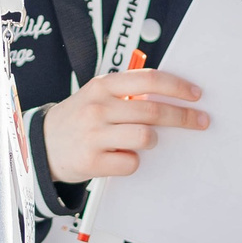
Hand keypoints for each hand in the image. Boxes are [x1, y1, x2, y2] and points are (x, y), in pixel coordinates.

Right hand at [40, 67, 207, 182]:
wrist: (42, 145)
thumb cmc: (78, 118)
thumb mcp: (96, 95)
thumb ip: (127, 92)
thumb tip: (170, 96)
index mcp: (102, 85)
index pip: (149, 79)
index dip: (177, 86)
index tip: (196, 94)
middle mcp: (98, 107)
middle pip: (154, 110)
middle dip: (184, 117)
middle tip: (200, 121)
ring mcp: (94, 135)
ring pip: (146, 137)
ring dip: (153, 140)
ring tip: (146, 141)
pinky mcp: (92, 161)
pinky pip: (130, 163)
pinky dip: (132, 162)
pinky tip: (122, 157)